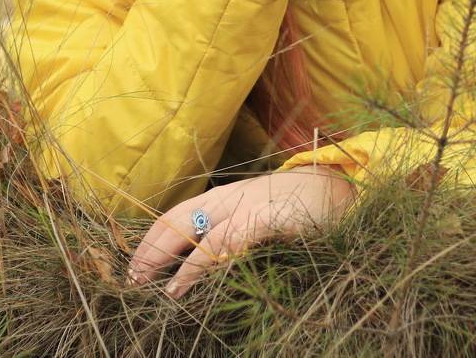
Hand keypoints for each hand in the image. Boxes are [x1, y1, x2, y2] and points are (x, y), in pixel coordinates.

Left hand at [126, 166, 357, 298]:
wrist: (344, 190)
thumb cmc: (302, 209)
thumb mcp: (260, 217)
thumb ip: (233, 232)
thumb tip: (201, 257)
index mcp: (228, 198)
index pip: (179, 213)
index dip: (153, 237)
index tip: (133, 263)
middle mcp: (233, 198)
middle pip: (179, 219)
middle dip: (151, 248)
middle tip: (131, 277)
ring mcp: (250, 206)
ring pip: (198, 229)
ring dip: (172, 259)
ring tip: (153, 285)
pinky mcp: (269, 218)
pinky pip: (229, 239)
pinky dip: (204, 260)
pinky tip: (189, 279)